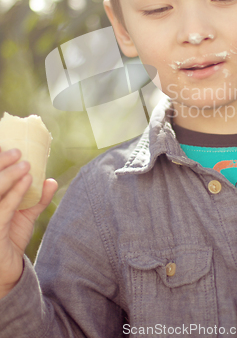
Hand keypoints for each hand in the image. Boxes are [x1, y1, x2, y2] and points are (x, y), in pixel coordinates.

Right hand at [0, 148, 57, 298]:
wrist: (6, 272)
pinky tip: (28, 180)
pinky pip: (2, 210)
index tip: (4, 145)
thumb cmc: (10, 240)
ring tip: (25, 164)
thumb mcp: (24, 216)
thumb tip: (51, 180)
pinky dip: (15, 193)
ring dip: (8, 175)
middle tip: (17, 151)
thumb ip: (36, 198)